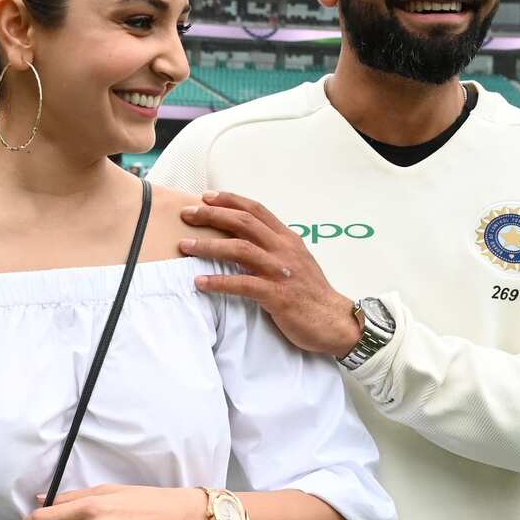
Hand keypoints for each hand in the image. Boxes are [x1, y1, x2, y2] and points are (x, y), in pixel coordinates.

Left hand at [28, 485, 205, 519]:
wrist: (174, 515)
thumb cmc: (142, 499)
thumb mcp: (107, 490)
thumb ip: (72, 496)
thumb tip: (43, 499)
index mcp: (90, 508)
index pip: (46, 519)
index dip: (34, 519)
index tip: (31, 518)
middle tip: (60, 518)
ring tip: (88, 518)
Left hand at [180, 191, 362, 357]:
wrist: (334, 322)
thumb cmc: (311, 293)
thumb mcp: (296, 260)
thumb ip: (274, 247)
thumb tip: (245, 239)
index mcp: (288, 239)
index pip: (256, 210)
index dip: (230, 200)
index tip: (206, 197)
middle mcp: (284, 250)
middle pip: (243, 223)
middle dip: (212, 215)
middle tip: (188, 214)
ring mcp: (281, 272)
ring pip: (240, 249)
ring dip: (209, 246)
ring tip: (185, 246)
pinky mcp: (278, 296)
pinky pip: (243, 285)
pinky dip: (219, 282)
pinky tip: (200, 282)